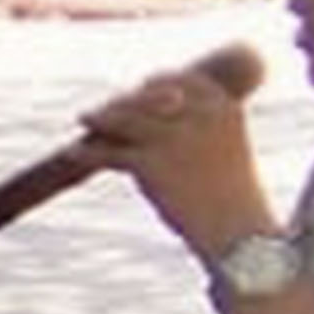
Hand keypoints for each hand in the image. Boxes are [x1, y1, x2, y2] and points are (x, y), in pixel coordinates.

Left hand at [75, 53, 273, 255]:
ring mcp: (172, 137)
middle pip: (148, 96)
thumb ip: (199, 126)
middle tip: (105, 107)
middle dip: (124, 99)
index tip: (140, 87)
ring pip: (124, 118)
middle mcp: (198, 115)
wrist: (239, 234)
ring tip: (84, 117)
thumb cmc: (233, 195)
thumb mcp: (226, 148)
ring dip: (100, 117)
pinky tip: (75, 152)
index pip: (181, 79)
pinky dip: (88, 152)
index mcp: (222, 106)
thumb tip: (162, 115)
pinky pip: (110, 152)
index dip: (155, 83)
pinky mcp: (150, 164)